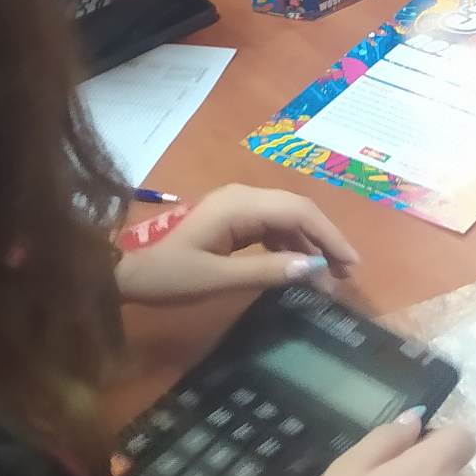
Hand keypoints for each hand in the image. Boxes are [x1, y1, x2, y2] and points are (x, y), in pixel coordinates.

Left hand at [114, 184, 359, 304]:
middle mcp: (244, 196)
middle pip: (298, 211)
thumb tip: (312, 268)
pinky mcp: (234, 220)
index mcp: (241, 204)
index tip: (351, 263)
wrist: (125, 270)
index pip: (299, 211)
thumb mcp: (216, 279)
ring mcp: (239, 207)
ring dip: (309, 245)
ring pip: (287, 219)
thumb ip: (265, 272)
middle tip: (347, 273)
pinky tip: (299, 269)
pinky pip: (272, 228)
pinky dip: (290, 246)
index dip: (329, 236)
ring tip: (328, 278)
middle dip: (325, 239)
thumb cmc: (168, 275)